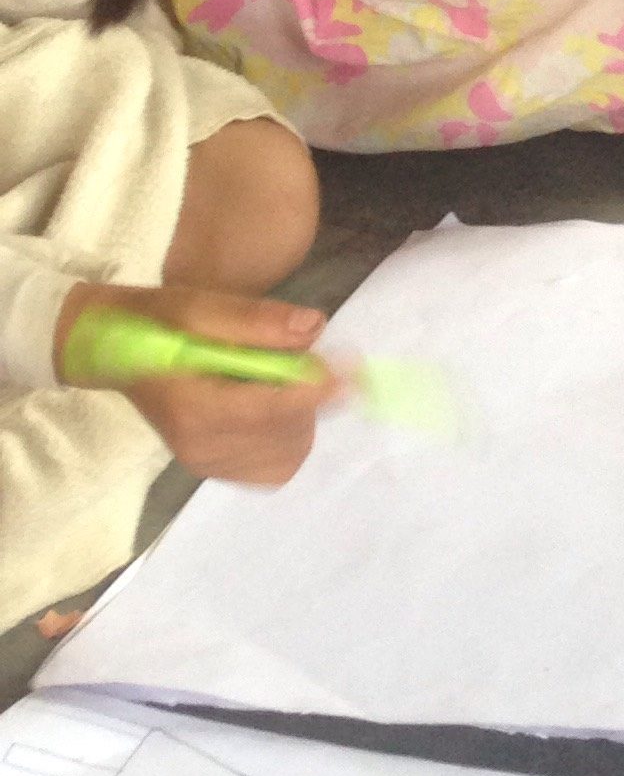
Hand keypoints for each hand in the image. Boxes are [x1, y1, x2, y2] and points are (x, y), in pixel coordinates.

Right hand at [57, 283, 336, 485]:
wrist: (120, 353)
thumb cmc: (161, 323)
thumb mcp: (202, 305)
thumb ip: (257, 320)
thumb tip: (315, 328)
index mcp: (193, 407)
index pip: (269, 411)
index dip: (317, 390)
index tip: (352, 369)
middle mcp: (200, 447)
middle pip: (288, 433)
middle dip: (308, 396)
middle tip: (300, 360)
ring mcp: (208, 464)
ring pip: (289, 452)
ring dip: (301, 416)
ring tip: (277, 381)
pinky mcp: (216, 469)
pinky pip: (276, 466)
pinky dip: (289, 437)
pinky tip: (274, 406)